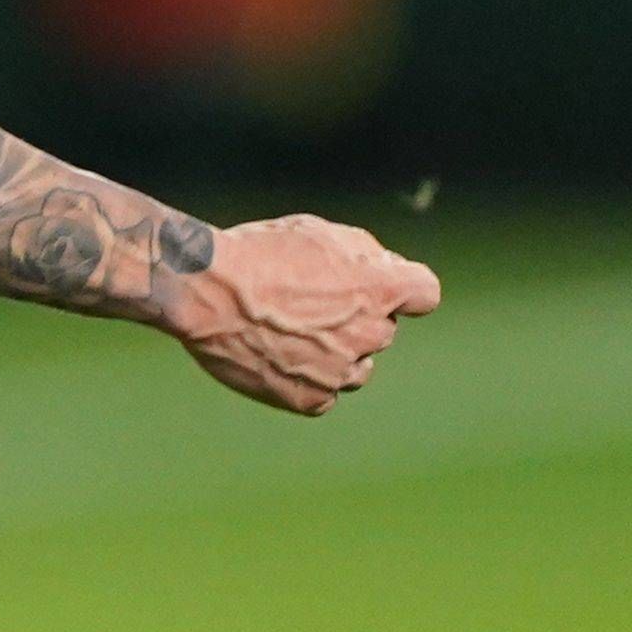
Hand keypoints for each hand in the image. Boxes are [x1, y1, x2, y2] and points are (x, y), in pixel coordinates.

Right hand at [157, 215, 440, 414]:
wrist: (205, 291)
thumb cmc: (258, 253)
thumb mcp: (318, 232)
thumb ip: (363, 253)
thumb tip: (385, 269)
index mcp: (380, 289)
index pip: (425, 295)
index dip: (404, 290)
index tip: (380, 288)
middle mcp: (369, 333)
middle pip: (382, 331)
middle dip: (357, 319)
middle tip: (308, 304)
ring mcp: (341, 371)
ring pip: (357, 369)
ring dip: (337, 355)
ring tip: (289, 334)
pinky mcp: (310, 399)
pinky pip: (324, 396)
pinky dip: (307, 382)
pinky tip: (277, 358)